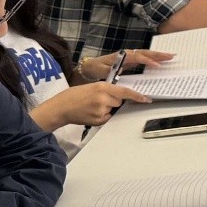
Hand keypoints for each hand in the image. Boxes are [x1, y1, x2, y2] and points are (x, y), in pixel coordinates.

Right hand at [35, 82, 150, 130]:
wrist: (61, 107)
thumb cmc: (75, 96)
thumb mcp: (93, 86)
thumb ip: (107, 89)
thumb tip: (120, 95)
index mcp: (102, 86)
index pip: (124, 92)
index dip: (137, 96)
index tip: (146, 98)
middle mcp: (103, 98)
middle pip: (119, 101)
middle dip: (114, 100)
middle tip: (99, 99)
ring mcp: (101, 110)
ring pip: (113, 109)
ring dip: (108, 108)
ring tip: (92, 106)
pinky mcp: (98, 120)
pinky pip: (108, 118)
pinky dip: (103, 116)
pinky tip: (92, 113)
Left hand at [82, 49, 174, 80]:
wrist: (90, 66)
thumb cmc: (96, 69)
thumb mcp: (101, 71)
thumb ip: (111, 71)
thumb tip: (120, 70)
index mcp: (122, 56)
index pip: (138, 57)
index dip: (148, 61)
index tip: (157, 66)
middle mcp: (128, 54)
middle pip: (146, 53)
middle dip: (159, 54)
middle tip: (171, 56)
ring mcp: (130, 57)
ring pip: (146, 54)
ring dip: (158, 55)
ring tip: (170, 56)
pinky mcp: (130, 60)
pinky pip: (144, 58)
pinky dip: (153, 59)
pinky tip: (160, 61)